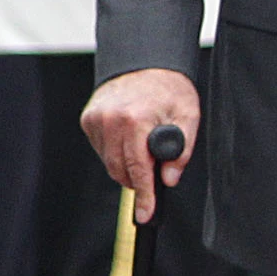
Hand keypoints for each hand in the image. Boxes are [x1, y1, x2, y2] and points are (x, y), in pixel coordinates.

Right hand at [81, 66, 199, 221]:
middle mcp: (111, 119)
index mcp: (136, 119)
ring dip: (126, 166)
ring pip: (109, 162)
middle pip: (120, 170)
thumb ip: (181, 150)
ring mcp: (96, 119)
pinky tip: (129, 137)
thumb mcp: (188, 115)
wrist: (145, 61)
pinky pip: (101, 150)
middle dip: (137, 180)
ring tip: (143, 147)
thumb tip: (169, 179)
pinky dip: (115, 152)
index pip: (138, 169)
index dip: (144, 196)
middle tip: (154, 172)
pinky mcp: (88, 119)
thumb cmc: (168, 87)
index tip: (145, 214)